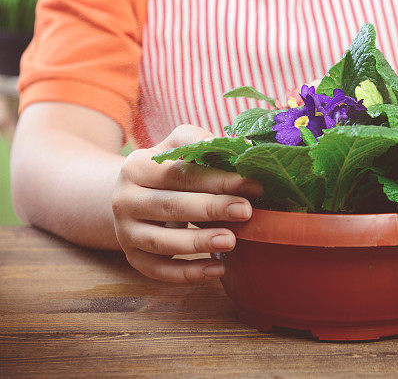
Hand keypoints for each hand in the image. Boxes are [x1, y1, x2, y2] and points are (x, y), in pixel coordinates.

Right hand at [111, 124, 262, 282]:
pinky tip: (217, 269)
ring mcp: (125, 231)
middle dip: (211, 208)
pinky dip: (188, 273)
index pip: (180, 172)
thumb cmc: (168, 171)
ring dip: (198, 243)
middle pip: (170, 205)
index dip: (217, 179)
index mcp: (137, 167)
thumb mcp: (177, 148)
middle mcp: (125, 199)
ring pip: (161, 241)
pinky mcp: (132, 257)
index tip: (252, 184)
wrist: (132, 198)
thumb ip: (204, 144)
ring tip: (231, 241)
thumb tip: (245, 147)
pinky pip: (159, 270)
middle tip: (246, 211)